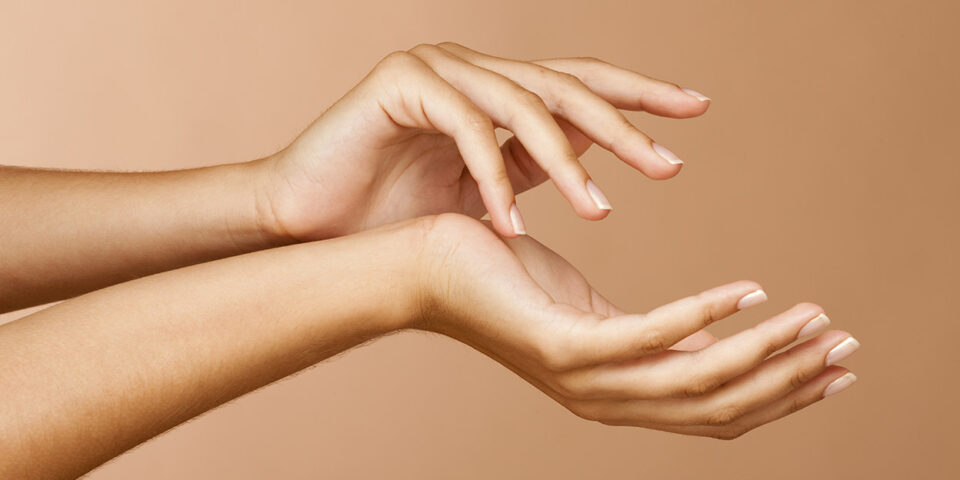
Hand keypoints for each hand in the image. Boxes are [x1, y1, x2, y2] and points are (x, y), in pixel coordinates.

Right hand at [257, 43, 710, 239]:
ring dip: (565, 162)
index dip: (639, 95)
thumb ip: (527, 175)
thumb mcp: (479, 199)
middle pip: (564, 86)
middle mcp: (472, 71)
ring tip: (600, 212)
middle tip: (669, 162)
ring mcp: (436, 69)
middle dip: (623, 125)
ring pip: (522, 105)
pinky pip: (465, 128)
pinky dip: (493, 179)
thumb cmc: (391, 219)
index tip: (696, 110)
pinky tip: (511, 227)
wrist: (310, 228)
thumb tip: (592, 175)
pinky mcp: (400, 82)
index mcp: (495, 93)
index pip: (579, 84)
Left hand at [411, 214, 858, 437]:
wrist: (427, 269)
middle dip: (789, 382)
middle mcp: (606, 401)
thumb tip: (710, 333)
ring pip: (695, 380)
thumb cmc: (509, 283)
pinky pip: (649, 336)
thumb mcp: (594, 312)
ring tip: (814, 319)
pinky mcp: (562, 343)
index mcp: (618, 395)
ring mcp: (585, 379)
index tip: (834, 366)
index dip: (779, 397)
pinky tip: (748, 290)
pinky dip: (707, 314)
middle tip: (846, 346)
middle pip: (718, 407)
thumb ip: (651, 334)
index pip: (715, 412)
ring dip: (765, 352)